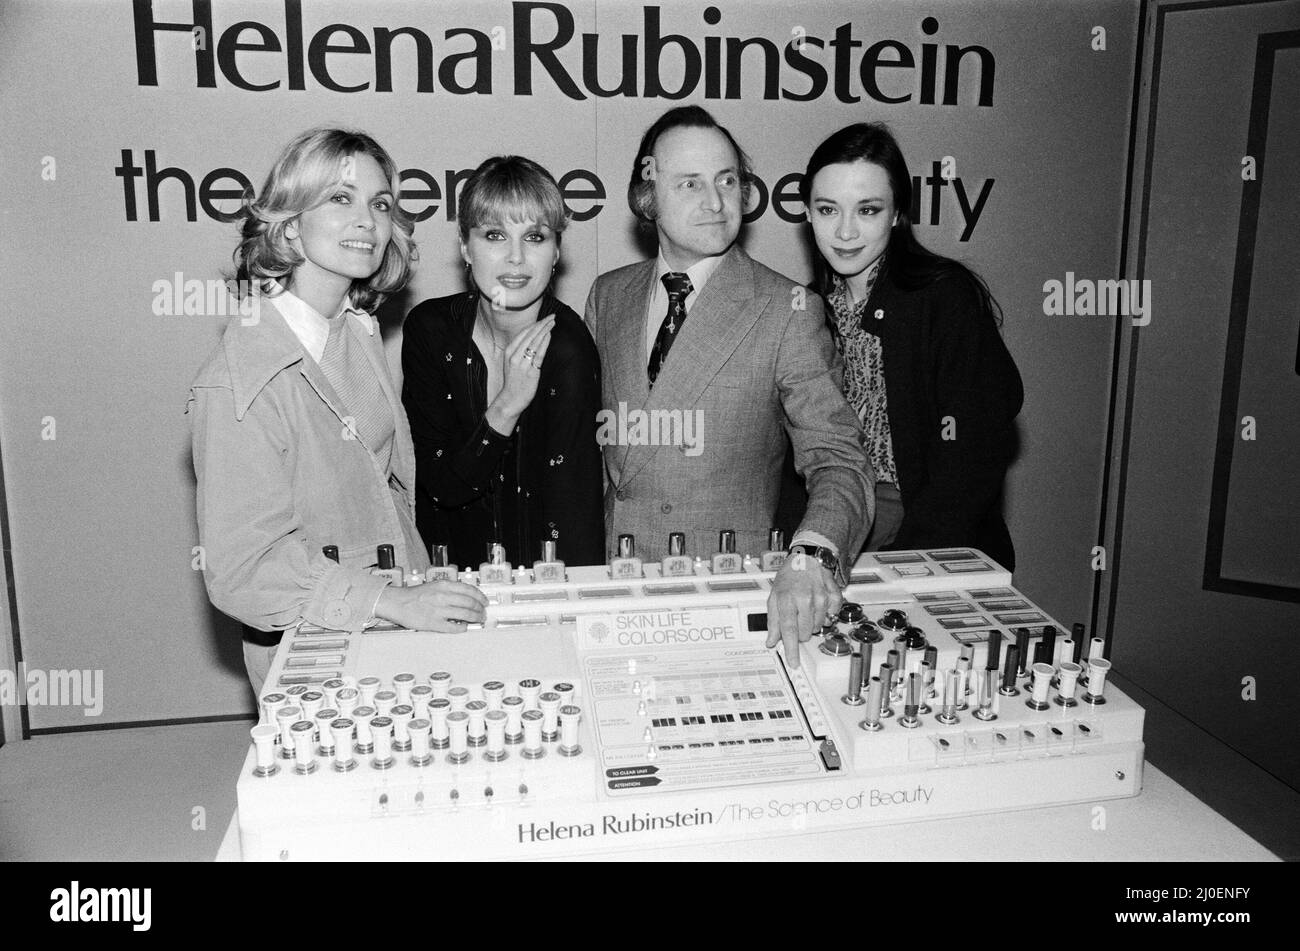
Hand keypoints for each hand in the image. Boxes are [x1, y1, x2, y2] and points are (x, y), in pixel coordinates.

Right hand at [374, 581, 487, 631]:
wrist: (397, 603)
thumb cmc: (415, 595)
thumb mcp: (435, 585)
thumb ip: (451, 590)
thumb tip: (467, 597)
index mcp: (444, 586)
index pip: (470, 590)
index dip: (481, 596)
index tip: (485, 601)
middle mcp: (443, 596)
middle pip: (470, 603)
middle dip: (480, 609)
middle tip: (483, 612)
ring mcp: (439, 610)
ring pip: (466, 614)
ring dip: (475, 618)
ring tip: (478, 620)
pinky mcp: (434, 623)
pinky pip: (454, 627)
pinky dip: (462, 628)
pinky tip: (464, 627)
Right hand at [485, 316, 554, 432]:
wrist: (511, 399)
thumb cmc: (514, 381)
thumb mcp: (512, 363)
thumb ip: (520, 351)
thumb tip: (534, 339)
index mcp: (509, 351)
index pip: (523, 333)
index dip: (535, 324)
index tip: (544, 319)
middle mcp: (514, 355)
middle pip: (530, 335)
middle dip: (542, 324)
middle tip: (552, 317)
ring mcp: (522, 363)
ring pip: (534, 341)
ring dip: (545, 330)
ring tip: (553, 323)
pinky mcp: (530, 371)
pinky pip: (539, 354)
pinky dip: (545, 342)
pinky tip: (549, 335)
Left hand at [764, 554, 843, 667]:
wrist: (806, 559)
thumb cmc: (789, 578)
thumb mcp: (774, 597)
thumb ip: (773, 621)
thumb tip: (771, 641)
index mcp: (787, 599)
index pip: (788, 630)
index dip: (791, 648)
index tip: (793, 662)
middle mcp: (805, 598)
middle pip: (805, 632)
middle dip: (800, 632)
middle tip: (796, 617)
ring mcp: (821, 597)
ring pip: (819, 626)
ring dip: (812, 623)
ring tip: (806, 608)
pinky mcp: (833, 595)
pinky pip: (832, 616)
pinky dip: (826, 615)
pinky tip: (819, 605)